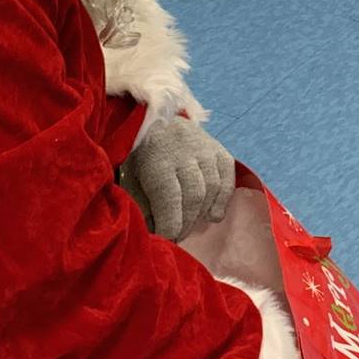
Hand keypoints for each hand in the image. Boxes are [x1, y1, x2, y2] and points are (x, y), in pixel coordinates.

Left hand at [125, 117, 235, 241]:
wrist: (157, 118)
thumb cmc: (140, 155)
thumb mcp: (131, 178)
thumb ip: (141, 205)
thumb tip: (154, 235)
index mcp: (158, 160)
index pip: (169, 200)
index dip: (169, 227)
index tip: (165, 240)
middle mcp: (184, 152)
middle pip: (194, 198)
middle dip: (186, 225)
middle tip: (178, 237)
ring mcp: (206, 149)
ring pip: (212, 190)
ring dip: (202, 215)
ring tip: (191, 224)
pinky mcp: (220, 150)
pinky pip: (227, 180)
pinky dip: (222, 201)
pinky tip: (211, 214)